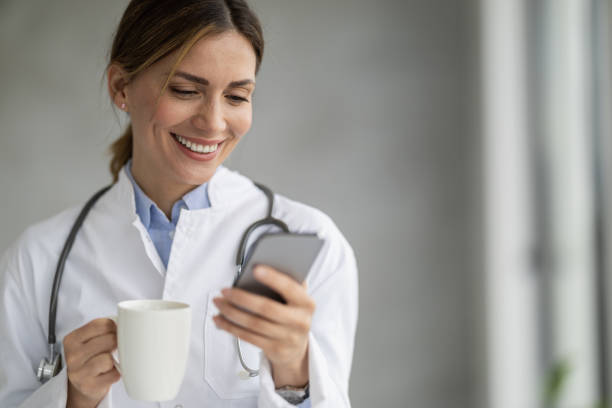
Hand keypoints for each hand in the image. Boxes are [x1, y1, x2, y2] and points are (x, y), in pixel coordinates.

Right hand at [63, 318, 120, 407]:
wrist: (82, 383)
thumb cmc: (90, 357)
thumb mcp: (89, 340)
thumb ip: (102, 329)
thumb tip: (126, 323)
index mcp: (72, 340)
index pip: (100, 324)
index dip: (114, 326)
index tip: (116, 332)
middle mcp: (72, 356)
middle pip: (109, 340)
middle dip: (116, 342)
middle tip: (115, 347)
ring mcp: (79, 373)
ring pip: (109, 358)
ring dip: (114, 359)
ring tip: (111, 361)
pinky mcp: (89, 386)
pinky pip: (114, 374)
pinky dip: (117, 373)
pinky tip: (110, 372)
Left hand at [213, 265, 314, 386]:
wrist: (296, 348)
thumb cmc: (291, 314)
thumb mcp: (295, 299)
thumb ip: (285, 284)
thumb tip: (259, 269)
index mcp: (306, 303)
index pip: (289, 288)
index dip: (273, 278)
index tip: (255, 268)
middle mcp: (300, 321)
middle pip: (266, 308)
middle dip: (242, 298)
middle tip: (225, 290)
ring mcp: (288, 338)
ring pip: (254, 324)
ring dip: (231, 312)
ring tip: (219, 303)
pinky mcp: (275, 350)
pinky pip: (248, 337)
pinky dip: (231, 327)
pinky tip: (220, 319)